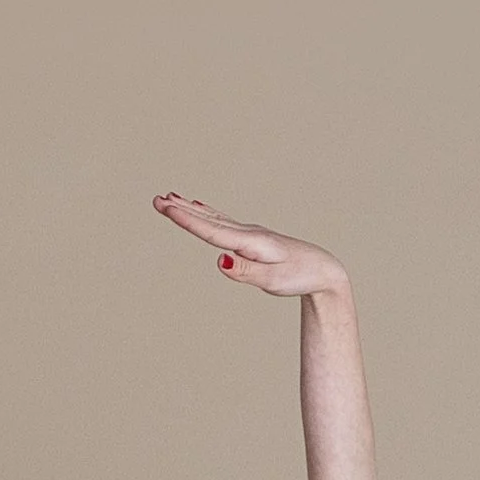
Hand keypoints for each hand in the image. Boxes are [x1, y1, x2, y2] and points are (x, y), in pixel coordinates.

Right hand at [152, 192, 349, 296]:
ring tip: (170, 197)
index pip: (212, 231)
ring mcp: (250, 233)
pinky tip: (199, 205)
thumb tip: (220, 260)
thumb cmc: (298, 277)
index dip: (187, 219)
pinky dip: (207, 212)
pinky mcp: (252, 237)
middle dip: (182, 210)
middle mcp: (248, 233)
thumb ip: (245, 272)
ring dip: (190, 208)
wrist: (323, 269)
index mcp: (250, 243)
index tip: (165, 207)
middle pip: (209, 220)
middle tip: (156, 199)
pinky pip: (223, 221)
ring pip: (214, 217)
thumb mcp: (273, 281)